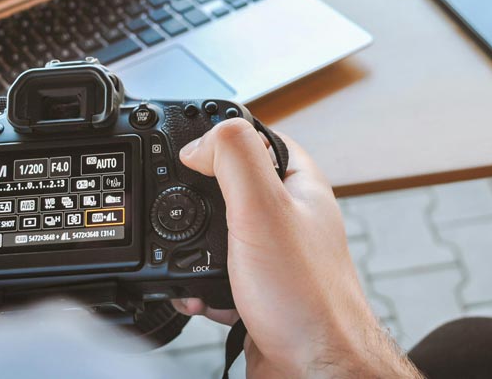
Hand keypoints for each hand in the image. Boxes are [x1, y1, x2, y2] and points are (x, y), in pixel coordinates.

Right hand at [172, 119, 420, 377]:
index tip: (188, 151)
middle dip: (194, 201)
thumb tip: (196, 144)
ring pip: (215, 235)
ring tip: (189, 263)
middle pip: (227, 186)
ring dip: (190, 251)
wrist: (312, 370)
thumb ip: (232, 158)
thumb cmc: (305, 297)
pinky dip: (198, 286)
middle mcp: (288, 216)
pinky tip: (200, 298)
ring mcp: (273, 255)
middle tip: (179, 212)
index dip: (218, 137)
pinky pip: (215, 276)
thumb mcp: (262, 208)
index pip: (255, 137)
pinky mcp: (256, 290)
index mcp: (297, 184)